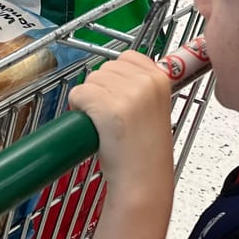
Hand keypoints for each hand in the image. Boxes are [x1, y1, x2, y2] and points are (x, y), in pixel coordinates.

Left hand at [68, 51, 173, 204]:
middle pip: (105, 68)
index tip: (117, 96)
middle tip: (110, 117)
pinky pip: (79, 94)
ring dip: (88, 100)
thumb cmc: (145, 152)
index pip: (127, 57)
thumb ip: (142, 88)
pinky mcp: (107, 107)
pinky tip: (94, 127)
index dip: (115, 77)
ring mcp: (127, 94)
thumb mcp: (155, 110)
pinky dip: (78, 109)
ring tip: (105, 124)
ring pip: (90, 80)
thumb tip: (115, 73)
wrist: (142, 181)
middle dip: (100, 89)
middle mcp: (145, 82)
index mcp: (160, 78)